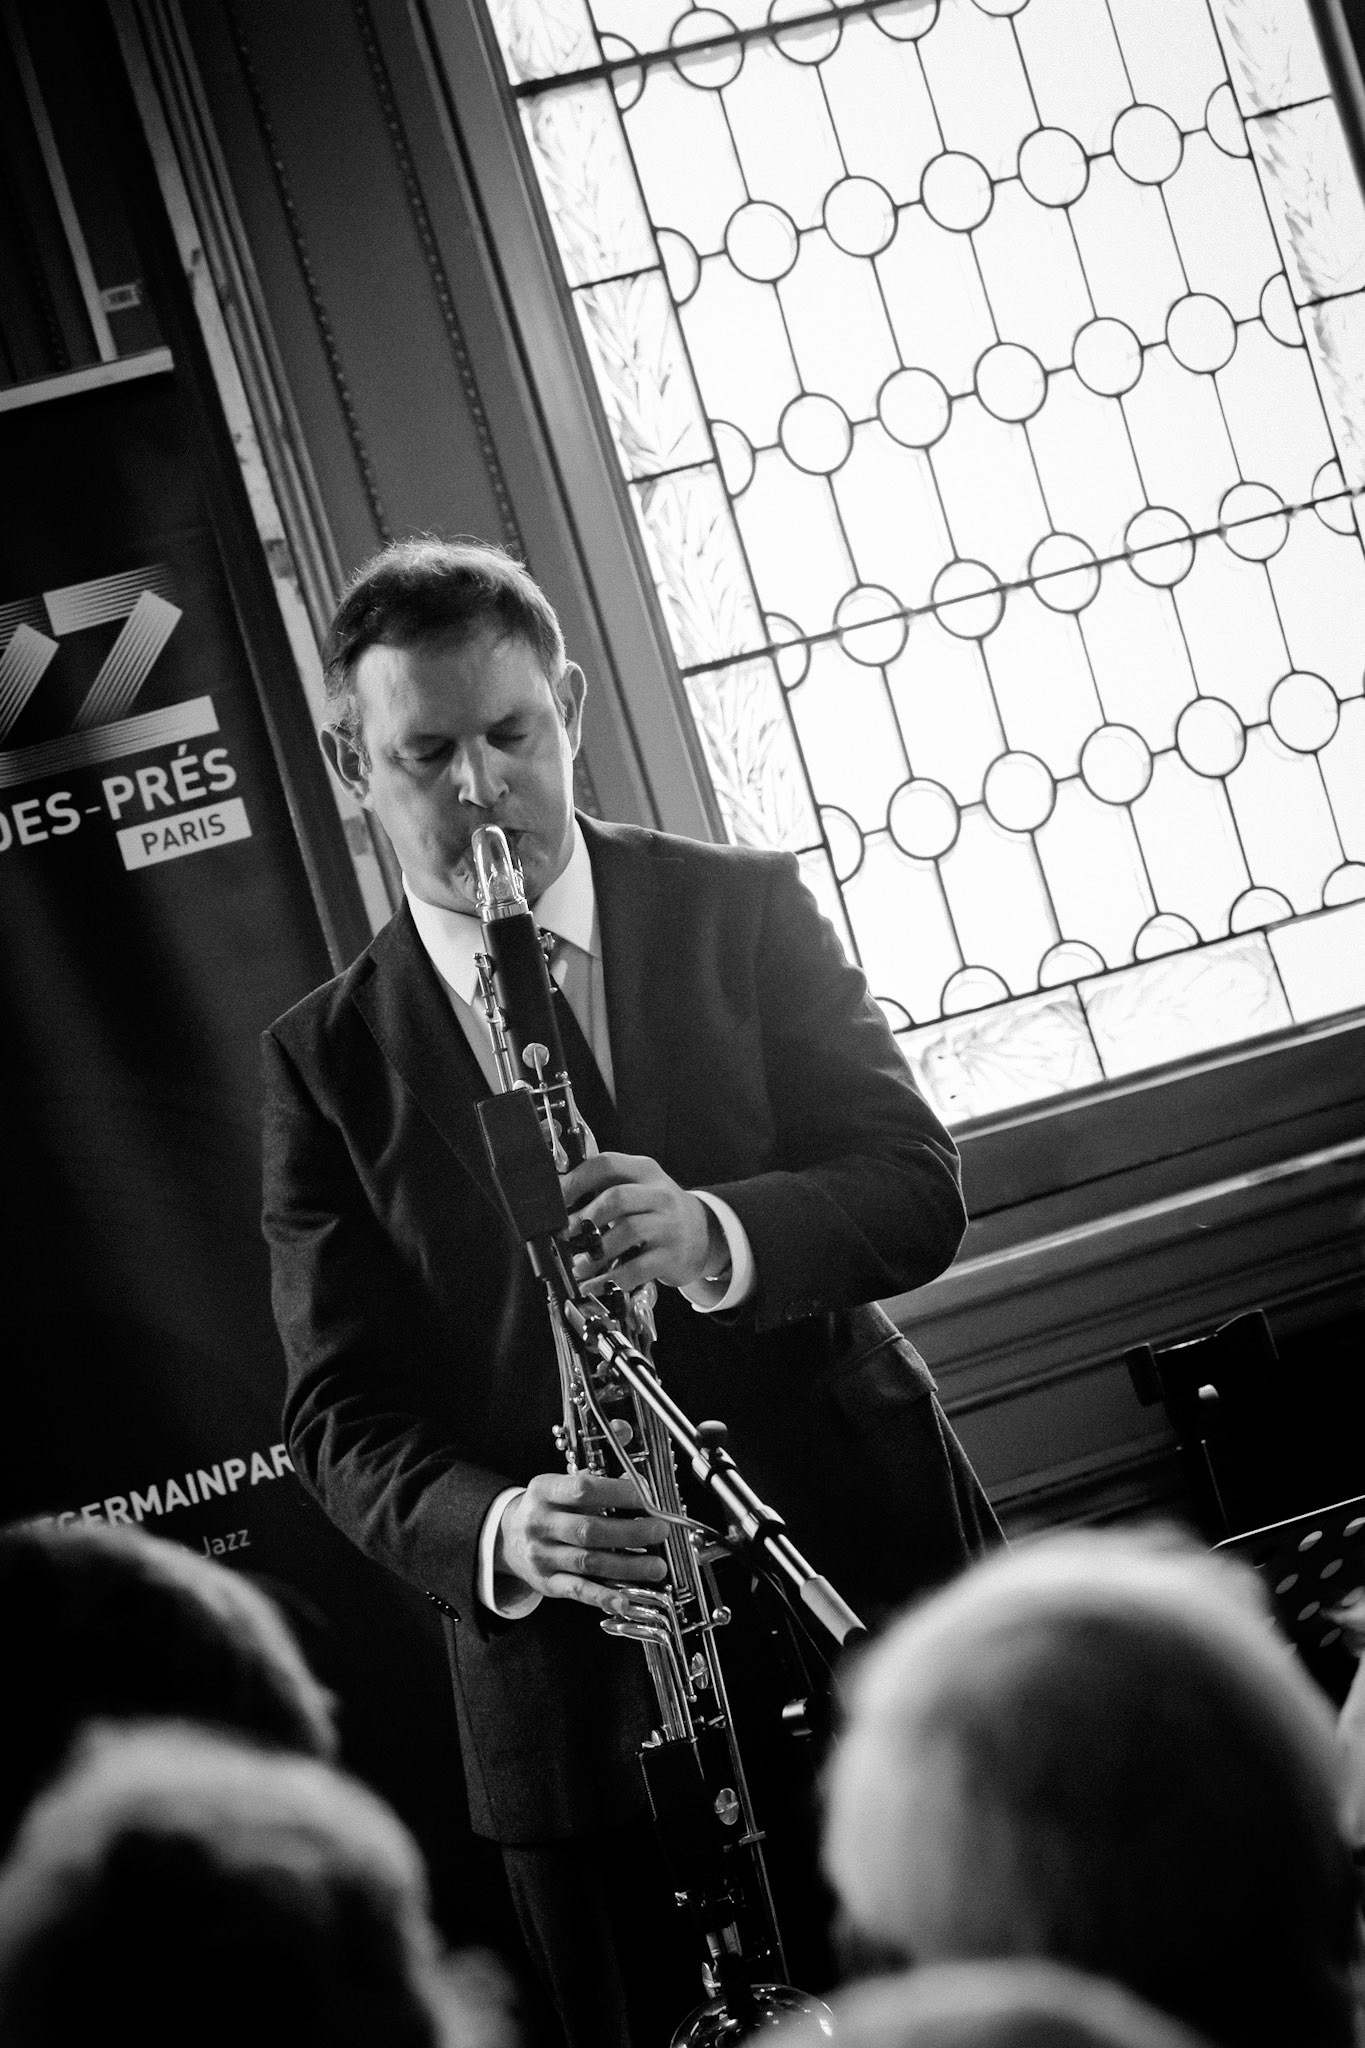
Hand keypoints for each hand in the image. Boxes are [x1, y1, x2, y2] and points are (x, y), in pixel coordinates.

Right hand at [494, 1470, 669, 1616]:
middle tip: (660, 1530)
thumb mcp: (561, 1479)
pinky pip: (577, 1591)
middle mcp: (540, 1523)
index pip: (582, 1489)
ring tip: (657, 1566)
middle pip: (588, 1529)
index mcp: (544, 1491)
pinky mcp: (548, 1583)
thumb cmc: (546, 1506)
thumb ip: (596, 1460)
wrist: (506, 1537)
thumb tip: (626, 1431)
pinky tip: (625, 1599)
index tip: (647, 1493)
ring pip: (588, 1562)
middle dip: (630, 1532)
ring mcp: (542, 1556)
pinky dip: (602, 1596)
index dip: (618, 1491)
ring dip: (627, 1566)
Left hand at [560, 1152, 726, 1293]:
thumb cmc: (657, 1212)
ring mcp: (668, 1225)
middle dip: (584, 1219)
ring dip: (594, 1252)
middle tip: (565, 1236)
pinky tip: (594, 1285)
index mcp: (644, 1171)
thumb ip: (605, 1188)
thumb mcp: (639, 1189)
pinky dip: (609, 1279)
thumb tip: (557, 1203)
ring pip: (627, 1232)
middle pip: (616, 1198)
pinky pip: (636, 1268)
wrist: (703, 1234)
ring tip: (577, 1265)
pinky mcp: (671, 1256)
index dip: (576, 1181)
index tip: (556, 1201)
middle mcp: (659, 1194)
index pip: (607, 1165)